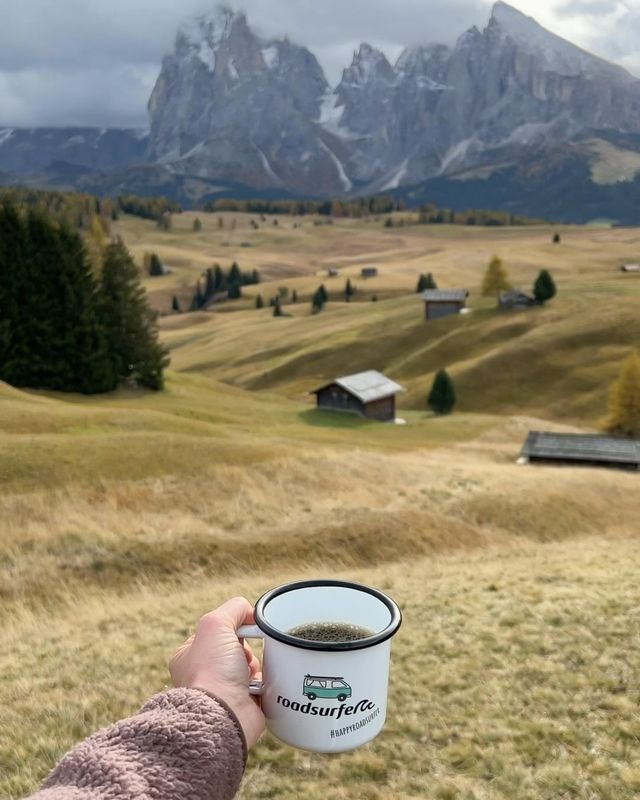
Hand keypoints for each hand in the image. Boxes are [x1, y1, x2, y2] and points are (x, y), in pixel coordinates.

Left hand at [170, 597, 264, 747]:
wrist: (224, 715)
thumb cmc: (212, 671)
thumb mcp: (216, 623)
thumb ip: (233, 608)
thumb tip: (250, 613)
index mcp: (189, 656)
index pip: (216, 632)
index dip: (232, 628)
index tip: (239, 632)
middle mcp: (204, 674)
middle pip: (236, 648)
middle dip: (245, 648)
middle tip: (243, 656)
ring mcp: (224, 691)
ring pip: (250, 666)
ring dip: (256, 665)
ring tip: (250, 673)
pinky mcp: (244, 705)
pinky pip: (263, 686)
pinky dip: (266, 683)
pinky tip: (260, 685)